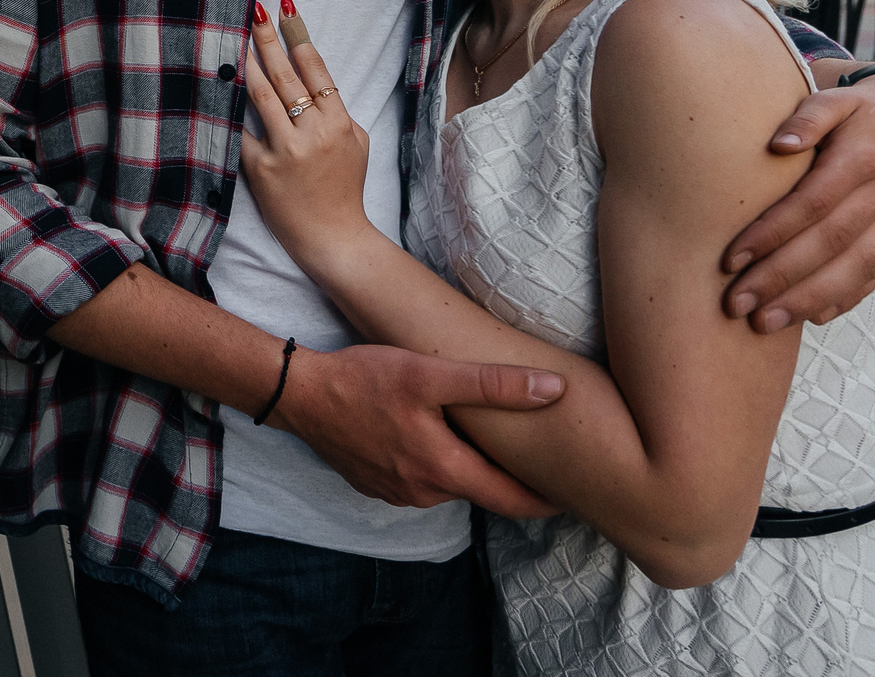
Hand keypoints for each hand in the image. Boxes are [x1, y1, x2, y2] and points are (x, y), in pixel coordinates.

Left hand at [237, 0, 370, 253]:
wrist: (331, 237)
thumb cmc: (344, 189)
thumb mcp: (357, 145)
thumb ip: (338, 113)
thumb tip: (314, 83)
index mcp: (339, 124)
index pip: (317, 71)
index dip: (300, 38)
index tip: (287, 13)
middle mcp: (312, 134)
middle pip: (286, 75)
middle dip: (269, 39)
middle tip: (256, 12)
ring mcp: (285, 151)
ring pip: (261, 96)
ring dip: (248, 63)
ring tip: (236, 38)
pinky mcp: (261, 168)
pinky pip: (243, 131)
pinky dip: (231, 108)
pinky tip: (220, 85)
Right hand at [272, 344, 562, 518]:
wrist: (300, 395)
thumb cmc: (365, 379)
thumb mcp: (431, 374)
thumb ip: (494, 384)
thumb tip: (554, 389)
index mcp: (443, 471)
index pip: (511, 501)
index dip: (545, 499)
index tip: (573, 493)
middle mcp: (423, 493)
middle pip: (481, 491)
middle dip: (509, 478)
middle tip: (536, 456)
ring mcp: (397, 493)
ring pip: (450, 484)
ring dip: (469, 468)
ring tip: (488, 441)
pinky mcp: (378, 485)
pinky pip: (421, 481)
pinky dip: (437, 465)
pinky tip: (436, 437)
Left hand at [721, 68, 874, 330]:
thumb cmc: (856, 107)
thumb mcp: (834, 97)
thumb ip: (808, 117)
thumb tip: (779, 145)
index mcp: (866, 157)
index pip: (812, 205)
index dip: (772, 234)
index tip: (731, 260)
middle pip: (831, 244)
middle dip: (782, 278)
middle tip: (737, 304)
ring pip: (856, 269)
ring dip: (809, 300)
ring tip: (765, 323)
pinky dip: (845, 299)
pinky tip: (811, 317)